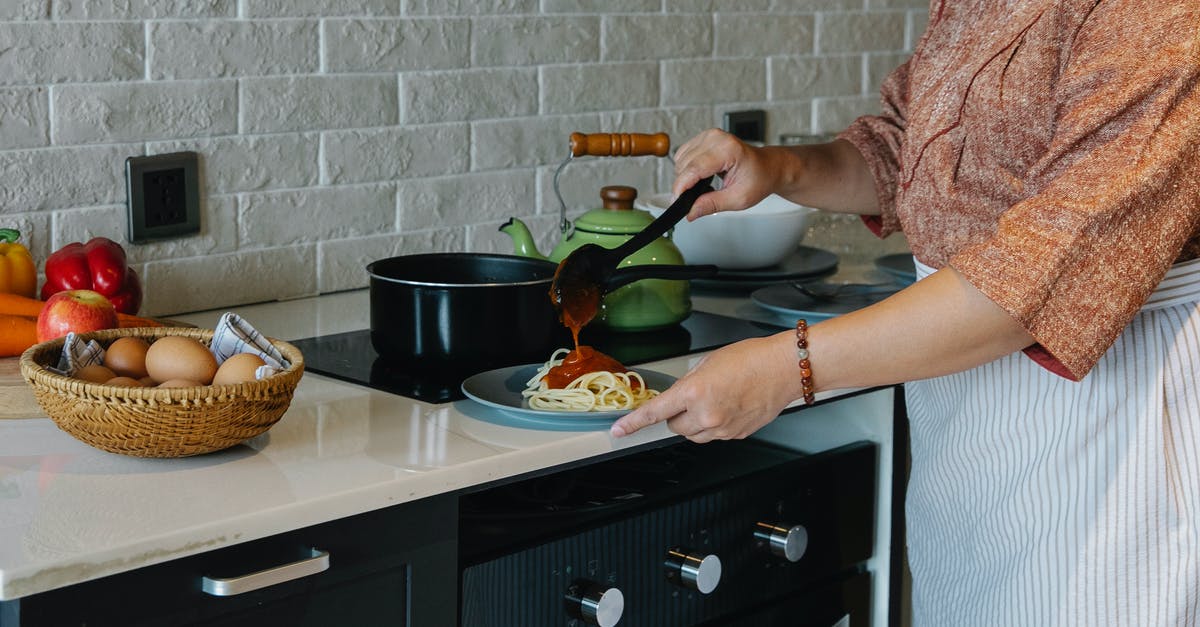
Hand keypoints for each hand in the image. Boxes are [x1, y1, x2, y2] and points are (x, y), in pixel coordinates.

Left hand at [611, 331, 800, 442]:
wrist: (784, 369)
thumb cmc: (752, 359)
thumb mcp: (709, 362)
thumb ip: (689, 382)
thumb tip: (679, 394)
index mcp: (694, 392)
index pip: (655, 412)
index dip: (633, 423)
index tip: (619, 430)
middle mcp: (706, 415)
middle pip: (674, 427)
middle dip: (677, 414)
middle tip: (692, 398)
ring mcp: (722, 428)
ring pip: (694, 435)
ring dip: (694, 422)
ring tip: (714, 401)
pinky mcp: (736, 435)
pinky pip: (715, 436)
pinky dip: (715, 425)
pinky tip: (729, 407)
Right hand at [672, 129, 781, 219]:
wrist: (768, 167)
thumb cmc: (759, 179)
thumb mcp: (738, 199)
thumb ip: (712, 204)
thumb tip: (690, 211)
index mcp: (727, 150)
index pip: (694, 168)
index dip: (681, 187)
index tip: (677, 202)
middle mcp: (716, 138)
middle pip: (684, 164)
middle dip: (685, 184)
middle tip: (699, 197)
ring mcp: (709, 135)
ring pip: (680, 159)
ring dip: (686, 176)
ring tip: (705, 184)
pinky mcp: (704, 137)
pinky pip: (683, 154)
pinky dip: (688, 168)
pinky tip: (703, 174)